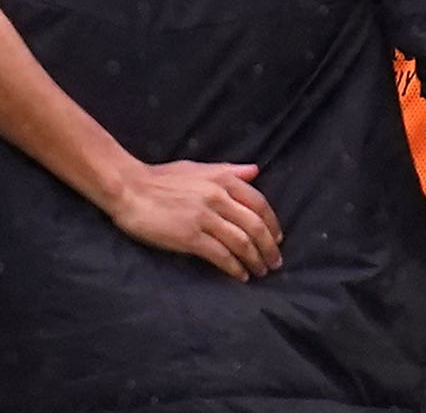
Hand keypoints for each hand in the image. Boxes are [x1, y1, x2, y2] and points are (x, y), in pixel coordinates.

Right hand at [106, 160, 283, 281]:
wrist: (129, 189)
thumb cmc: (161, 178)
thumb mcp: (199, 168)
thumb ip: (229, 171)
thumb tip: (255, 170)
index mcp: (224, 180)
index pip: (260, 204)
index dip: (272, 224)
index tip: (278, 238)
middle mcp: (219, 198)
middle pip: (255, 226)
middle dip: (269, 247)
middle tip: (275, 262)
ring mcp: (205, 218)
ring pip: (241, 242)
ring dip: (255, 260)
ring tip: (261, 271)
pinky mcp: (189, 236)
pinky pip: (220, 255)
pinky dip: (234, 267)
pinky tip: (240, 276)